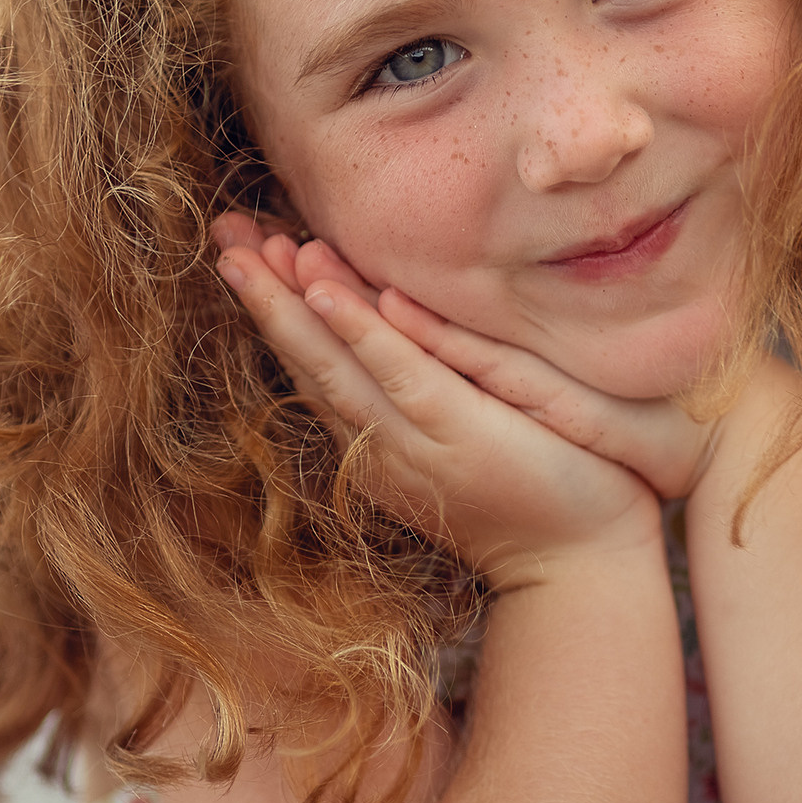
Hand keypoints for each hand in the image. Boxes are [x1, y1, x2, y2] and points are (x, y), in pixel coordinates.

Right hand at [213, 212, 664, 586]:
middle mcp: (379, 445)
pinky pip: (398, 372)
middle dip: (260, 298)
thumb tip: (392, 331)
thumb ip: (422, 395)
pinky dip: (356, 330)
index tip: (237, 252)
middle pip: (305, 362)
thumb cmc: (534, 498)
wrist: (580, 569)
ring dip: (286, 307)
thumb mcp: (461, 440)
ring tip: (247, 251)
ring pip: (333, 365)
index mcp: (375, 445)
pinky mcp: (459, 432)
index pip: (310, 368)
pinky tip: (322, 291)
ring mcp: (414, 440)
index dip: (271, 311)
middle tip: (221, 234)